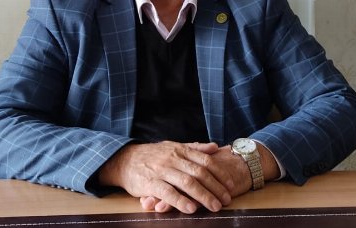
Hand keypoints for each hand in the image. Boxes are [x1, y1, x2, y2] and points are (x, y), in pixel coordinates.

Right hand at [139, 144, 255, 212]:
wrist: (124, 160)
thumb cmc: (152, 155)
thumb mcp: (173, 147)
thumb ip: (194, 148)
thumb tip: (215, 147)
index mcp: (180, 150)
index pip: (205, 161)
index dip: (220, 173)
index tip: (230, 185)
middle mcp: (173, 159)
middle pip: (199, 173)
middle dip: (215, 187)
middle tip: (226, 200)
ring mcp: (162, 170)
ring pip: (187, 182)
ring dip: (203, 196)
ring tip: (214, 207)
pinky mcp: (150, 183)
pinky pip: (168, 192)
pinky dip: (180, 201)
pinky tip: (191, 208)